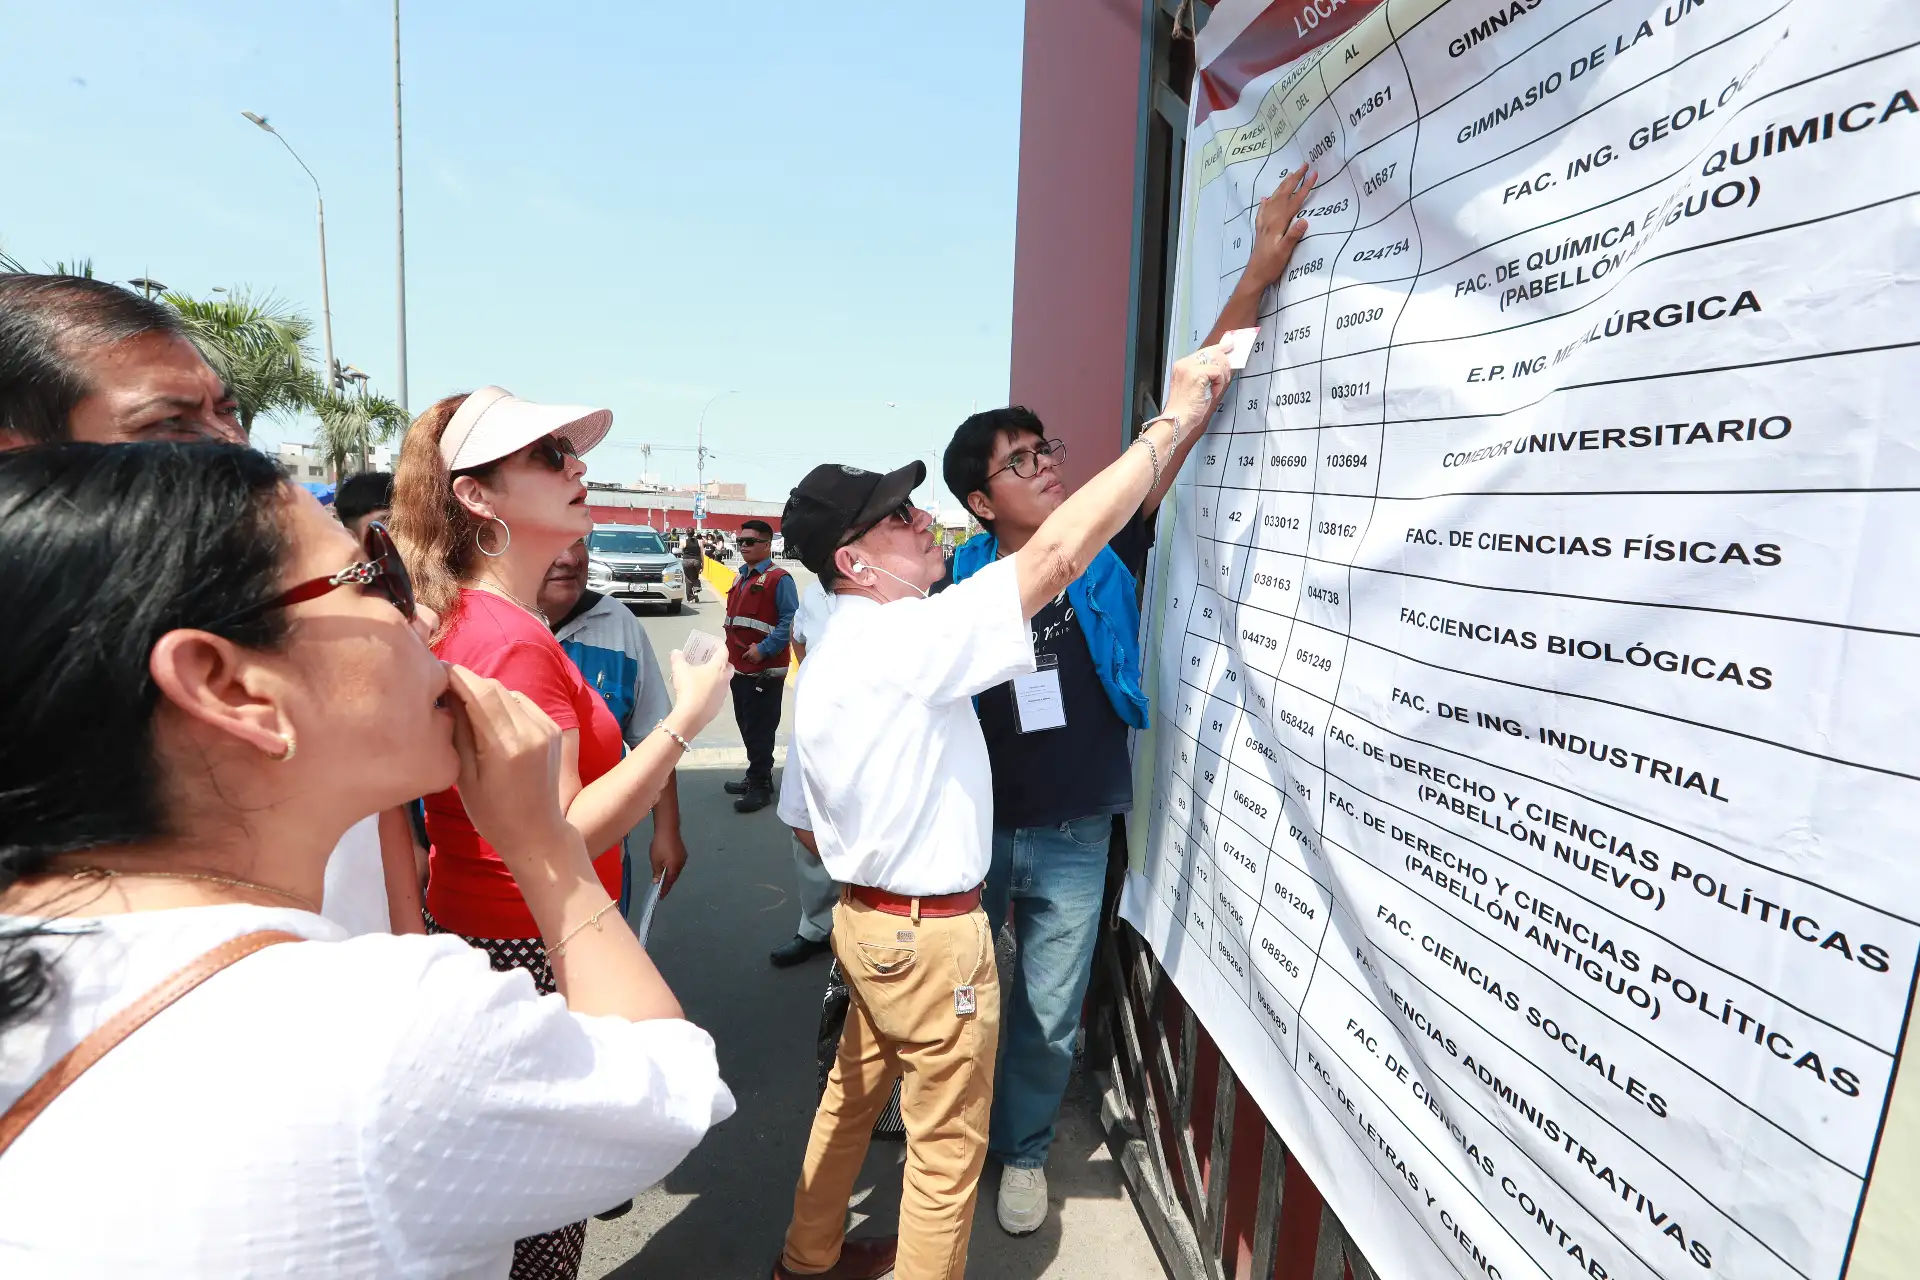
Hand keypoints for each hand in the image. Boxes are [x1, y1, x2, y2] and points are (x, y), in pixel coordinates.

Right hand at [442, 665, 581, 872]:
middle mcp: (531, 731)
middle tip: (441, 686)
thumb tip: (447, 696)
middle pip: (494, 688)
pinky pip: (523, 704)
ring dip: (484, 692)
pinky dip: (503, 703)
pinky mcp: (553, 730)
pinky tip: (488, 717)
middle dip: (467, 682)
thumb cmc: (492, 814)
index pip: (480, 693)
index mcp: (506, 746)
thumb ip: (459, 732)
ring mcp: (546, 729)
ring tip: (461, 704)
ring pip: (509, 693)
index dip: (456, 676)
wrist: (537, 833)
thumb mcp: (465, 777)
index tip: (433, 671)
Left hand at [649, 826, 687, 898]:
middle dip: (668, 883)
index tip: (660, 897)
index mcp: (674, 868)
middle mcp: (681, 865)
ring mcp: (683, 858)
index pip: (669, 882)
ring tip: (663, 879)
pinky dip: (672, 868)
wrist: (668, 829)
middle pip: (674, 877)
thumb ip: (657, 872)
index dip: (664, 890)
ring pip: (676, 871)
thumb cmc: (660, 845)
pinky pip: (677, 864)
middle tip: (661, 890)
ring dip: (670, 875)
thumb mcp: (655, 860)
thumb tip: (657, 881)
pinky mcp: (682, 853)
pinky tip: (667, 868)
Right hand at [668, 647, 732, 734]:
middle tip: (711, 660)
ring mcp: (723, 693)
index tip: (714, 643)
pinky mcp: (719, 705)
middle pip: (728, 666)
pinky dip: (713, 690)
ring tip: (705, 676)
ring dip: (718, 677)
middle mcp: (724, 679)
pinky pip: (719, 693)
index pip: (723, 651)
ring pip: (724, 681)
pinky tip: (703, 692)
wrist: (692, 714)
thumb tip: (676, 652)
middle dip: (722, 662)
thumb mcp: (679, 670)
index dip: (720, 645)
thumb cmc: (689, 687)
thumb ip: (678, 658)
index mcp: (718, 667)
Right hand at [1163, 344, 1234, 438]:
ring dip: (1222, 376)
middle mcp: (1184, 363)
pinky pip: (1217, 372)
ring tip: (1216, 389)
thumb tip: (1223, 364)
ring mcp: (1189, 367)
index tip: (1230, 345)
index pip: (1205, 351)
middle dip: (1224, 364)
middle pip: (1213, 352)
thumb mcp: (1199, 387)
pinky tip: (1213, 392)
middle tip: (1225, 378)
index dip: (1219, 348)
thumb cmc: (1187, 409)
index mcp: (1182, 365)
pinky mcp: (1196, 374)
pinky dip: (1219, 383)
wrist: (1177, 421)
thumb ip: (1207, 373)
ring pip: (1217, 360)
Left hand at [1243, 164, 1315, 291]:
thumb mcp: (1284, 252)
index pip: (1294, 200)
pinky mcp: (1261, 230)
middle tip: (1304, 165)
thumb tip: (1305, 220)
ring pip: (1274, 199)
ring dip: (1282, 186)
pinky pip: (1263, 211)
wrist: (1254, 276)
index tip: (1314, 174)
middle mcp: (1270, 219)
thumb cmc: (1270, 265)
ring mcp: (1264, 224)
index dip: (1305, 187)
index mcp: (1278, 223)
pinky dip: (1266, 202)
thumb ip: (1293, 236)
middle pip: (1283, 194)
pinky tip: (1265, 198)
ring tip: (1289, 175)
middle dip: (1294, 179)